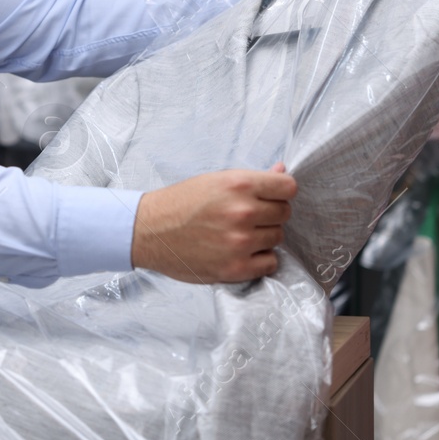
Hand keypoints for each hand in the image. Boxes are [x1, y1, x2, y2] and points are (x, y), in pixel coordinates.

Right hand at [131, 162, 297, 282]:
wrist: (149, 231)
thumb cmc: (181, 203)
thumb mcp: (215, 180)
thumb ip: (252, 179)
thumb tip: (282, 171)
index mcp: (238, 184)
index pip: (289, 187)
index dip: (280, 191)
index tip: (270, 196)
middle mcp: (243, 212)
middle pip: (284, 213)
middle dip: (270, 213)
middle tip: (247, 216)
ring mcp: (241, 242)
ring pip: (277, 237)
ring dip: (263, 236)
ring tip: (239, 233)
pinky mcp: (236, 267)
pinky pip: (270, 263)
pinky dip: (260, 258)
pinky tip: (242, 251)